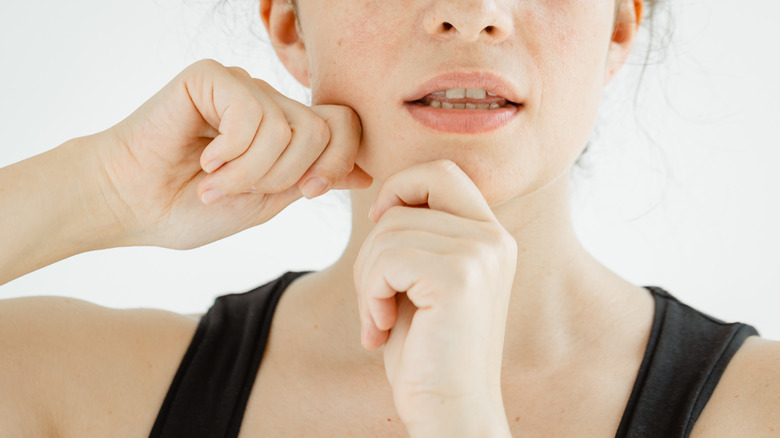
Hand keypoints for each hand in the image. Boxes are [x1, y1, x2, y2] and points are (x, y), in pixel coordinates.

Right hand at [97, 59, 371, 248]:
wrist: (132, 206)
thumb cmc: (191, 208)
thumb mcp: (268, 201)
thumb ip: (313, 180)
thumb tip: (366, 174)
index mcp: (286, 131)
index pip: (346, 127)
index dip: (339, 164)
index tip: (308, 192)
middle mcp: (268, 103)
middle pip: (325, 129)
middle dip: (289, 175)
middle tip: (243, 191)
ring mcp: (242, 86)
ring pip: (291, 127)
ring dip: (253, 171)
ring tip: (216, 182)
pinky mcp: (213, 76)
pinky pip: (253, 114)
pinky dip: (231, 153)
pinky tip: (203, 160)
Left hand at [353, 160, 515, 436]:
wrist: (449, 411)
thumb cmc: (427, 351)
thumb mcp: (422, 281)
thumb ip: (417, 236)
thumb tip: (383, 199)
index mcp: (490, 235)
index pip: (440, 171)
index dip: (399, 189)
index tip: (381, 229)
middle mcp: (493, 238)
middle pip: (404, 201)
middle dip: (373, 245)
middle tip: (374, 293)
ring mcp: (481, 255)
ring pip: (387, 233)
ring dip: (367, 280)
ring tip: (378, 319)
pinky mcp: (460, 278)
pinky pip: (386, 260)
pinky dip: (368, 296)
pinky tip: (379, 330)